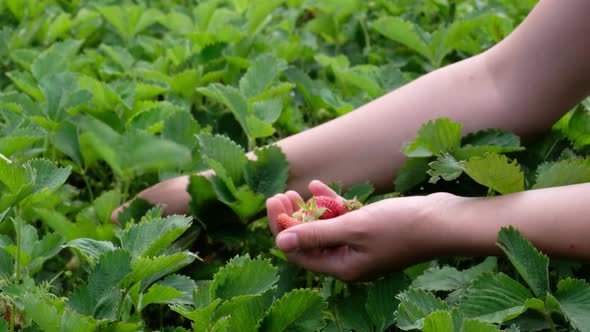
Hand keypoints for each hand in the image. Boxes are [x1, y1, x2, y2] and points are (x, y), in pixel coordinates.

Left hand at [266, 180, 459, 280]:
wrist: (444, 221)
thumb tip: (280, 242)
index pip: (299, 252)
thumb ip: (317, 234)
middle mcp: (349, 259)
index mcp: (343, 267)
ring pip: (325, 228)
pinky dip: (330, 204)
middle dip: (291, 218)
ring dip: (309, 209)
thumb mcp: (354, 228)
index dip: (281, 228)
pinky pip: (343, 218)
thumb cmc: (401, 226)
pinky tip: (318, 186)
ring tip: (294, 189)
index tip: (273, 202)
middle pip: (309, 240)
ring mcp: (360, 245)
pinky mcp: (371, 230)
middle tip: (279, 194)